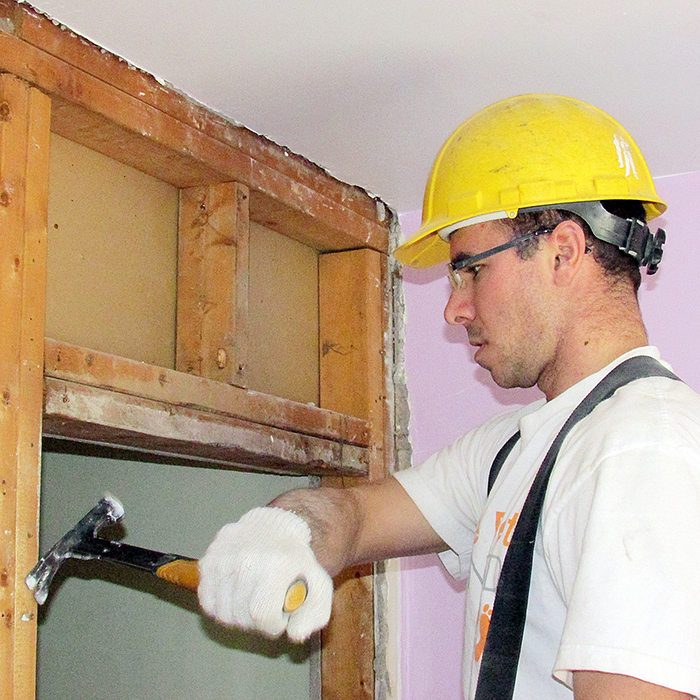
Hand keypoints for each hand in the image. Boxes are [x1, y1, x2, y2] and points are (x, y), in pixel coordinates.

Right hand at [198, 507, 332, 640]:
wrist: (277, 526)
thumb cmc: (297, 561)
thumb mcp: (318, 585)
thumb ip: (315, 615)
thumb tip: (294, 634)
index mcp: (277, 564)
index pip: (262, 615)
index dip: (272, 625)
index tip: (279, 617)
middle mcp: (247, 559)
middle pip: (241, 617)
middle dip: (256, 622)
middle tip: (266, 608)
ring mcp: (225, 557)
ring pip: (223, 612)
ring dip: (238, 615)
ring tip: (253, 599)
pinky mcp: (209, 559)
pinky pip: (207, 601)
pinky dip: (220, 606)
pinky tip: (237, 595)